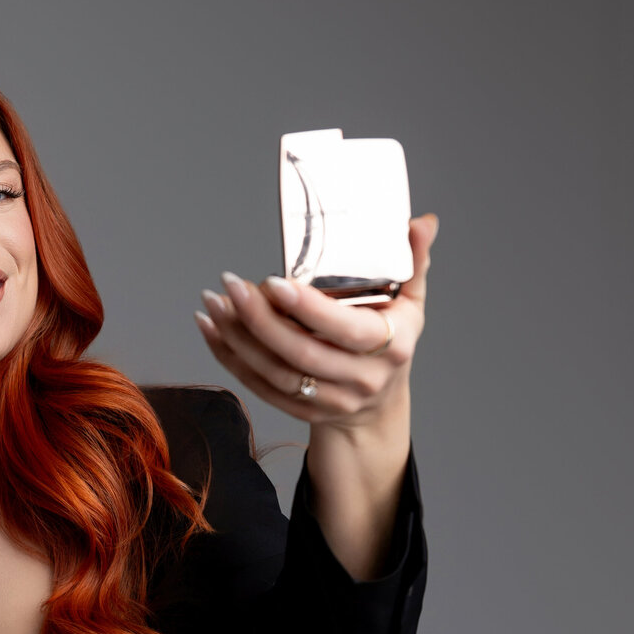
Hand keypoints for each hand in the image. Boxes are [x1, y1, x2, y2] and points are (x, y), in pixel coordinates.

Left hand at [194, 214, 437, 430]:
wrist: (378, 407)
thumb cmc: (392, 342)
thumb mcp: (411, 304)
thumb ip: (413, 262)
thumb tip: (422, 222)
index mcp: (391, 347)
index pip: (345, 329)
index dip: (307, 308)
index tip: (273, 281)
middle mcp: (361, 379)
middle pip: (301, 353)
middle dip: (260, 319)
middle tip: (230, 284)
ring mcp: (329, 400)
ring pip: (274, 372)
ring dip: (237, 337)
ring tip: (213, 301)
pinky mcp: (301, 411)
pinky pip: (258, 386)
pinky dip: (230, 357)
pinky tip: (211, 327)